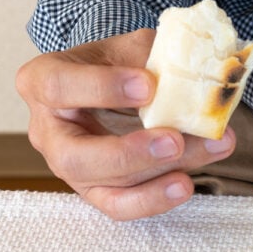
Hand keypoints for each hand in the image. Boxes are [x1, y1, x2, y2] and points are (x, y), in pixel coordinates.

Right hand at [15, 29, 236, 219]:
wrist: (115, 83)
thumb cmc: (116, 62)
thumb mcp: (128, 46)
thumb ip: (152, 55)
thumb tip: (194, 68)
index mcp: (42, 81)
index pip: (59, 86)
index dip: (103, 88)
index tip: (149, 85)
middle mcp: (47, 131)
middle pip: (75, 156)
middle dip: (128, 153)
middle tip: (174, 140)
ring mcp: (69, 167)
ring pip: (106, 185)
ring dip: (160, 174)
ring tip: (209, 150)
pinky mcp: (94, 190)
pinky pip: (120, 205)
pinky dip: (155, 198)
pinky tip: (185, 183)